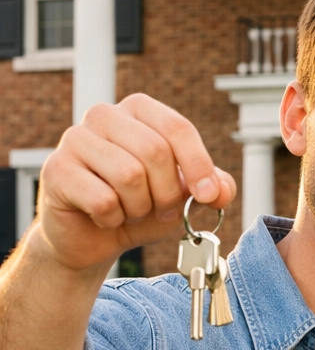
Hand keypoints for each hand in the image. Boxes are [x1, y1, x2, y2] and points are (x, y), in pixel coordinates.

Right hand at [35, 94, 234, 273]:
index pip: (177, 128)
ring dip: (139, 208)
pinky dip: (113, 218)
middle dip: (167, 193)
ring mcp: (75, 139)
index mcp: (140, 111)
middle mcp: (105, 116)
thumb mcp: (185, 196)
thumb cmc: (140, 207)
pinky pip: (102, 199)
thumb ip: (213, 187)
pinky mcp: (56, 169)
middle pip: (155, 152)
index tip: (209, 196)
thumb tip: (222, 189)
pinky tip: (105, 217)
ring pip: (129, 175)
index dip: (199, 165)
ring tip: (131, 211)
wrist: (94, 238)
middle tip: (161, 210)